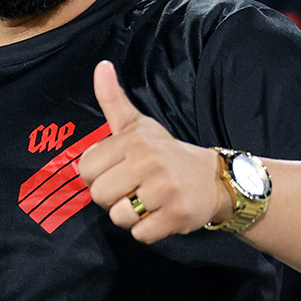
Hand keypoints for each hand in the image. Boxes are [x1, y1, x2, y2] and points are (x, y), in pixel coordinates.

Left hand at [76, 61, 228, 241]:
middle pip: (99, 195)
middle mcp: (148, 162)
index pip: (86, 169)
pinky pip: (140, 234)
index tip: (118, 171)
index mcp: (133, 141)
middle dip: (112, 198)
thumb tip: (100, 66)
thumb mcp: (138, 125)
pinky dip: (148, 230)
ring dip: (130, 216)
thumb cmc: (166, 153)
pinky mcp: (176, 215)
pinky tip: (161, 213)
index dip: (98, 175)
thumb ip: (113, 100)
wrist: (214, 179)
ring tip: (148, 201)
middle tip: (134, 189)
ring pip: (118, 217)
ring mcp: (163, 190)